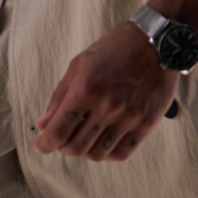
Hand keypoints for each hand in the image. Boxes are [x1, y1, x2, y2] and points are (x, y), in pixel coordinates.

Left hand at [33, 25, 177, 161]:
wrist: (156, 43)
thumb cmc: (114, 51)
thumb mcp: (79, 65)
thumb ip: (59, 96)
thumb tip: (43, 124)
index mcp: (86, 88)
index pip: (59, 130)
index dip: (45, 144)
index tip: (41, 146)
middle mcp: (107, 106)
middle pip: (76, 148)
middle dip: (63, 148)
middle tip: (63, 139)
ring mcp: (129, 117)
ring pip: (97, 154)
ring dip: (85, 151)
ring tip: (84, 138)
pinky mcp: (146, 124)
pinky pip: (120, 153)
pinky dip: (107, 153)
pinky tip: (103, 141)